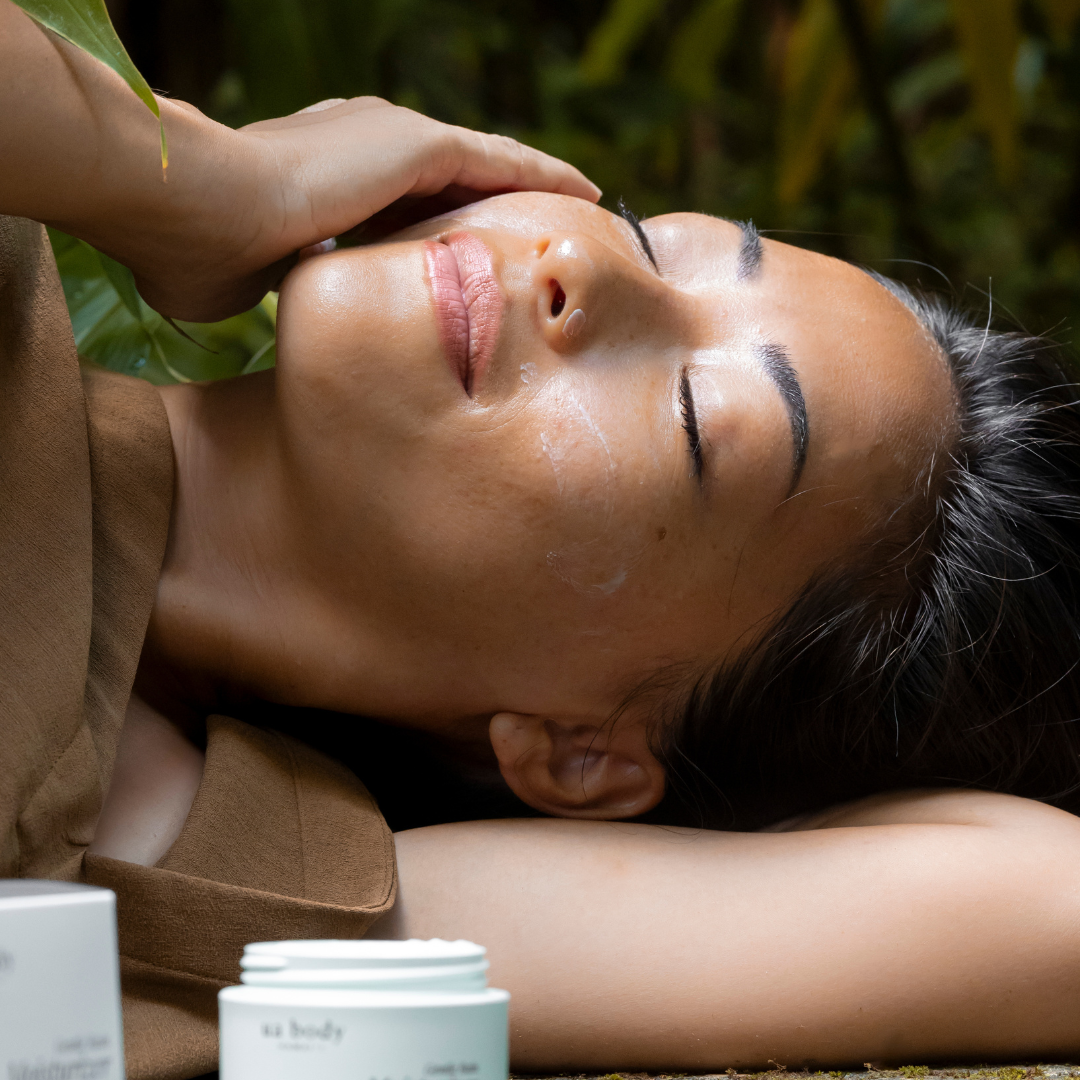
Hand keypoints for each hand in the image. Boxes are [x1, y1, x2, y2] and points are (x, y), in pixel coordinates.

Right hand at [0, 2, 599, 321]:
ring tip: (578, 209)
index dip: (432, 226)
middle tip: (534, 238)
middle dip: (489, 207)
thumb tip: (292, 328)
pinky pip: (500, 162)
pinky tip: (586, 194)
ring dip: (530, 189)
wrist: (193, 209)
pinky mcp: (413, 144)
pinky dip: (542, 175)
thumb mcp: (250, 278)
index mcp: (322, 173)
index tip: (460, 255)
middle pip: (447, 182)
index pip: (394, 202)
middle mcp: (361, 142)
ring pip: (482, 166)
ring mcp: (388, 138)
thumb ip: (283, 288)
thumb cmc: (199, 253)